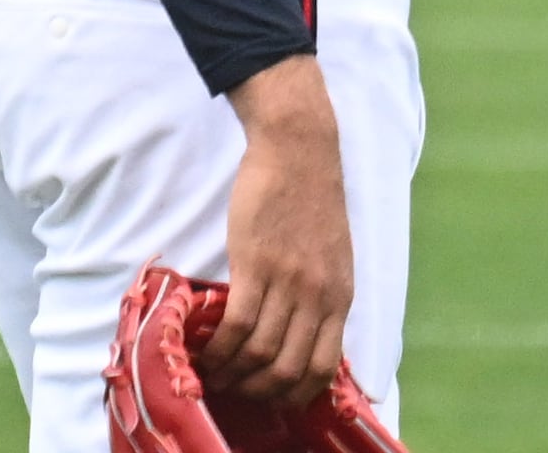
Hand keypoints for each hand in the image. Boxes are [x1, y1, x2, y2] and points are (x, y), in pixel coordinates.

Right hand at [210, 55, 353, 405]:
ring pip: (260, 353)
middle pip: (289, 370)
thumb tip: (305, 337)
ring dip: (233, 373)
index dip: (293, 394)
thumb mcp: (335, 256)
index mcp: (341, 295)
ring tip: (214, 373)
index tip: (269, 397)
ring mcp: (289, 281)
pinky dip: (220, 348)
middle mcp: (319, 295)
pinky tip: (206, 350)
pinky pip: (237, 325)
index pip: (323, 368)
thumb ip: (324, 295)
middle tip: (234, 390)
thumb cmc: (312, 200)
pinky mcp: (257, 264)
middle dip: (258, 391)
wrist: (300, 150)